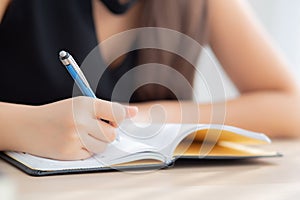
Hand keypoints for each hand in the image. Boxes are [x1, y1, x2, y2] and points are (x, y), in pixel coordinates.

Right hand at [10, 97, 137, 159]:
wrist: (29, 126)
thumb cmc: (59, 113)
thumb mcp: (81, 104)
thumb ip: (107, 109)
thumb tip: (134, 112)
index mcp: (85, 104)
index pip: (117, 113)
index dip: (121, 118)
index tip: (121, 118)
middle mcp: (80, 120)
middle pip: (112, 134)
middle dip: (107, 132)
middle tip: (94, 126)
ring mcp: (74, 138)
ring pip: (104, 146)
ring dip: (97, 142)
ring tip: (81, 134)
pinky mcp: (69, 153)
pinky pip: (91, 154)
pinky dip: (86, 149)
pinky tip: (73, 142)